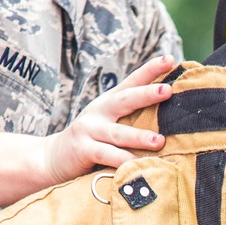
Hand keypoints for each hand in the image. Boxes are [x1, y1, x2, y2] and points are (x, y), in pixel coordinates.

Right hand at [41, 55, 175, 184]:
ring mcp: (90, 129)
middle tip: (167, 90)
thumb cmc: (93, 139)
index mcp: (110, 102)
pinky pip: (106, 156)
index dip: (150, 69)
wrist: (55, 157)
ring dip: (139, 136)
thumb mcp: (110, 122)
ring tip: (159, 141)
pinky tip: (137, 165)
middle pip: (125, 100)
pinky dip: (122, 161)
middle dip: (147, 94)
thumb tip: (170, 113)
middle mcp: (100, 111)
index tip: (170, 59)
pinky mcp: (83, 150)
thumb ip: (132, 116)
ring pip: (118, 133)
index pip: (132, 81)